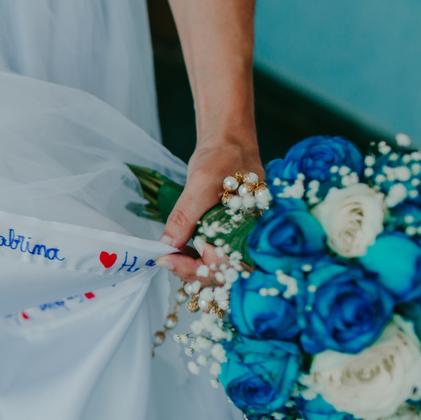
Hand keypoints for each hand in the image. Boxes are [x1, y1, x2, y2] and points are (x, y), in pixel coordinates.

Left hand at [158, 137, 263, 283]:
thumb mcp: (201, 184)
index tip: (167, 260)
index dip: (196, 269)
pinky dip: (196, 260)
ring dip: (192, 269)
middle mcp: (253, 241)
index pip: (228, 267)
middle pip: (224, 276)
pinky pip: (216, 259)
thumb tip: (167, 244)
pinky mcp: (231, 238)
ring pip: (219, 271)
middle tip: (165, 259)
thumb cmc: (223, 158)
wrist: (228, 143)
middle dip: (191, 272)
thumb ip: (185, 216)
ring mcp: (243, 241)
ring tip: (171, 257)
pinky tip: (180, 253)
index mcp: (254, 230)